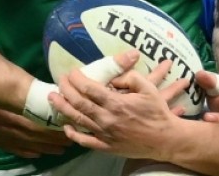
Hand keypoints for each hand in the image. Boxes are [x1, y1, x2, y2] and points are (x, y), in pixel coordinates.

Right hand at [0, 93, 72, 158]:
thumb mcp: (0, 78)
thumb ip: (22, 86)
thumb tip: (48, 90)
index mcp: (2, 111)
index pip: (33, 122)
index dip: (52, 126)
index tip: (69, 124)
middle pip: (31, 135)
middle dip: (53, 137)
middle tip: (72, 136)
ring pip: (24, 144)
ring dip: (44, 146)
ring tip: (63, 146)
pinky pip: (11, 147)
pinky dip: (27, 150)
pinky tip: (40, 152)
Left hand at [48, 56, 188, 160]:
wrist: (165, 139)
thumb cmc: (157, 113)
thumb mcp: (149, 88)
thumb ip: (130, 78)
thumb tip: (113, 78)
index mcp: (116, 103)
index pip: (90, 88)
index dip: (78, 79)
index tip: (72, 71)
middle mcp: (107, 118)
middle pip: (79, 102)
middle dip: (66, 89)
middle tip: (60, 80)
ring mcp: (104, 134)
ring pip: (78, 120)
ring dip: (63, 107)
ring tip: (53, 97)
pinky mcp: (106, 146)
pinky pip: (85, 141)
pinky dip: (73, 134)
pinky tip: (66, 126)